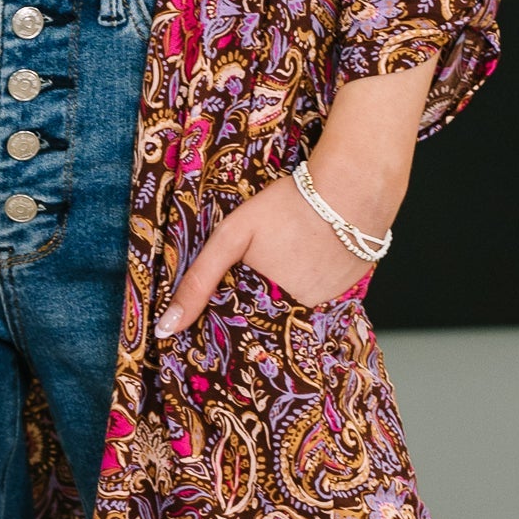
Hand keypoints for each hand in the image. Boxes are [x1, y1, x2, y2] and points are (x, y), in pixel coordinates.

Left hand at [157, 56, 433, 336]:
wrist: (352, 189)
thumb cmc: (287, 206)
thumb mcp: (232, 236)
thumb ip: (200, 280)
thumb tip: (166, 328)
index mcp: (266, 306)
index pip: (238, 324)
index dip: (227, 310)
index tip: (215, 306)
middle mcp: (298, 315)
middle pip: (267, 313)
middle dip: (258, 295)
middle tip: (262, 260)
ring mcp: (327, 304)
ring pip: (294, 302)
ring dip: (287, 285)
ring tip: (288, 251)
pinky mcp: (350, 290)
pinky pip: (322, 291)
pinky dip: (314, 277)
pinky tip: (311, 252)